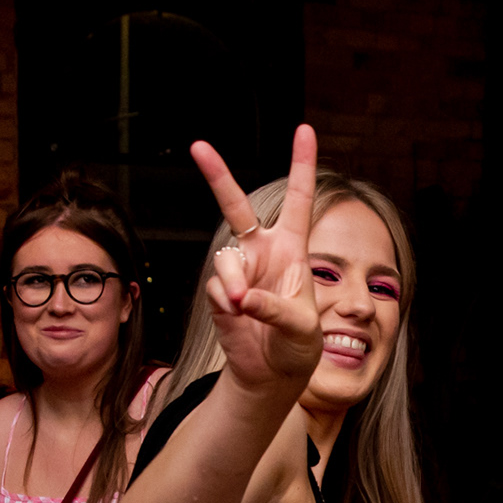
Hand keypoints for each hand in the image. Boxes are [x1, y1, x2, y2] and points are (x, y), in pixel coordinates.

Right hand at [190, 126, 321, 389]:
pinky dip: (228, 305)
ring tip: (247, 308)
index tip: (305, 129)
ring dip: (236, 283)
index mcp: (293, 248)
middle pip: (236, 205)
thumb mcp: (301, 328)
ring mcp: (238, 270)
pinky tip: (238, 318)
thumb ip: (275, 309)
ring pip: (226, 260)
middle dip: (216, 175)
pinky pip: (217, 288)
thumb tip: (242, 297)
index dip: (302, 164)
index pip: (298, 199)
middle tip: (198, 145)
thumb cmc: (298, 346)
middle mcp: (262, 251)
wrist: (272, 373)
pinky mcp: (220, 291)